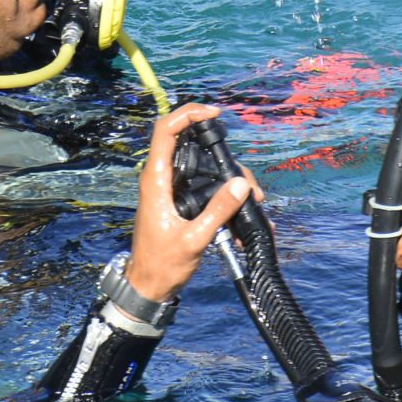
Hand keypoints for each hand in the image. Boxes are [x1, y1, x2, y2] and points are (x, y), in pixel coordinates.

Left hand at [127, 103, 261, 301]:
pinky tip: (242, 214)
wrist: (148, 288)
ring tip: (253, 202)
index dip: (187, 114)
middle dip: (225, 159)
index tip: (214, 114)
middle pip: (193, 148)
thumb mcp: (193, 239)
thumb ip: (217, 211)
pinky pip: (205, 187)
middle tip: (248, 183)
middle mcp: (162, 179)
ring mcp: (171, 190)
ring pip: (203, 168)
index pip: (165, 131)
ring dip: (230, 180)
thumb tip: (241, 183)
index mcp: (156, 181)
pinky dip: (224, 195)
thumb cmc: (162, 265)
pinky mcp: (179, 202)